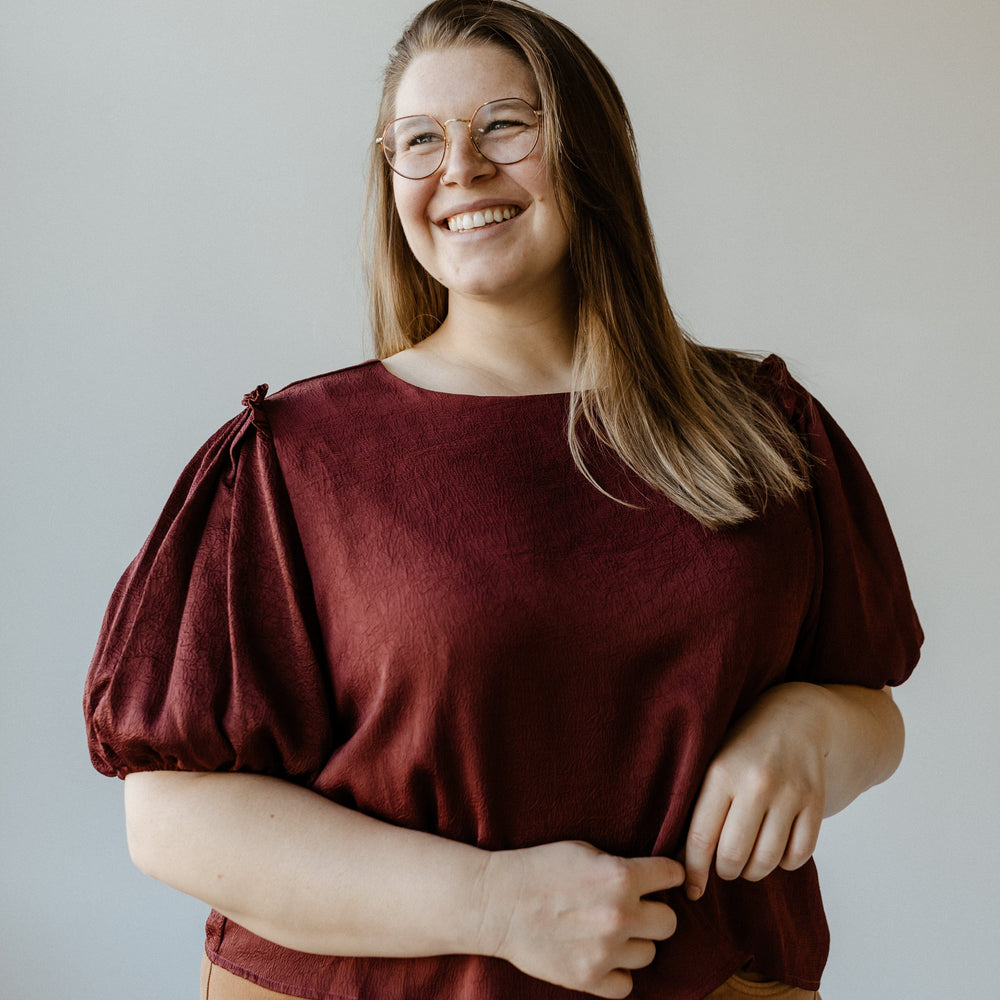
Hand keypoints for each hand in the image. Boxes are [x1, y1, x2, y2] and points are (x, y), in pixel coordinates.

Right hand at [478, 840, 683, 997]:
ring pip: (649, 954)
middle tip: (634, 908)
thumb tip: (649, 878)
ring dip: (634, 943)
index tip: (659, 879)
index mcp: (620, 876)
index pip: (674, 875)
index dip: (667, 875)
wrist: (497, 902)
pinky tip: (601, 956)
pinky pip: (626, 984)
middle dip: (653, 913)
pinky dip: (617, 972)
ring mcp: (606, 950)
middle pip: (669, 923)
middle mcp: (620, 914)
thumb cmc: (538, 869)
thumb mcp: (584, 850)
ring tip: (610, 932)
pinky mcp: (588, 978)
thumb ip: (619, 866)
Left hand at [683, 683, 830, 900]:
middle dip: (726, 871)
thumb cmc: (743, 745)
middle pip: (734, 855)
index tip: (691, 889)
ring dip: (755, 870)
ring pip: (767, 861)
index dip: (694, 871)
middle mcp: (755, 783)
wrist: (796, 716)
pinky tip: (777, 849)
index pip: (701, 837)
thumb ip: (700, 806)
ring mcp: (789, 793)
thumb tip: (683, 861)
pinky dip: (786, 863)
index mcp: (721, 772)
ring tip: (748, 859)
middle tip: (725, 867)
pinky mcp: (815, 802)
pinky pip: (799, 856)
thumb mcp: (713, 763)